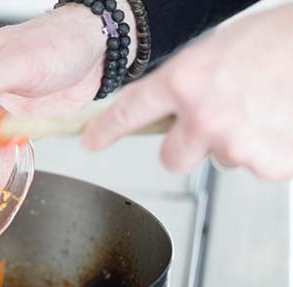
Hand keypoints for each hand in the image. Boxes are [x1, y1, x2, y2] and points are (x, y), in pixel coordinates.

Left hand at [81, 5, 292, 180]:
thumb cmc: (268, 41)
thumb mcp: (209, 53)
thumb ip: (180, 86)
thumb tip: (160, 111)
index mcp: (183, 82)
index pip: (129, 113)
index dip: (106, 131)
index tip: (92, 142)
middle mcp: (203, 116)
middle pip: (170, 160)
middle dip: (184, 148)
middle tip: (209, 124)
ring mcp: (234, 142)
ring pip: (218, 160)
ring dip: (231, 143)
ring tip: (255, 109)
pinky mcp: (268, 161)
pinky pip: (255, 166)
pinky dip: (265, 151)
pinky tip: (273, 122)